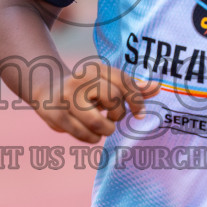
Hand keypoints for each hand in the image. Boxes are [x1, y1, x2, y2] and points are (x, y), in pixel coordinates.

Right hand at [33, 59, 159, 142]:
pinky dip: (93, 138)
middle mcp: (79, 80)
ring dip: (107, 130)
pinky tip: (87, 130)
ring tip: (101, 124)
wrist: (47, 90)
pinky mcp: (57, 116)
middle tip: (112, 116)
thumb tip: (158, 86)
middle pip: (113, 100)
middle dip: (118, 114)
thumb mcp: (108, 83)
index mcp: (95, 68)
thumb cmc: (87, 89)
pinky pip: (87, 136)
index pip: (124, 82)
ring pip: (100, 124)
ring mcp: (66, 98)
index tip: (139, 112)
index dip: (137, 100)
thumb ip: (133, 87)